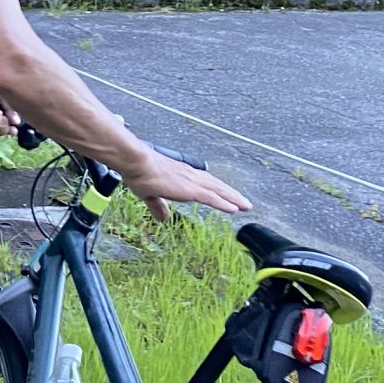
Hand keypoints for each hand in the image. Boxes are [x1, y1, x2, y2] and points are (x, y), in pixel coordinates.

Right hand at [120, 150, 250, 224]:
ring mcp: (192, 181)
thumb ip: (158, 206)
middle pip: (217, 186)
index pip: (206, 183)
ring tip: (246, 206)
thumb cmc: (140, 173)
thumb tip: (163, 218)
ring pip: (218, 191)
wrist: (137, 164)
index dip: (218, 190)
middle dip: (232, 194)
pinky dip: (224, 203)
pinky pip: (212, 198)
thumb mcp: (150, 194)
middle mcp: (191, 176)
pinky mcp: (190, 189)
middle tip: (245, 202)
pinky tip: (234, 209)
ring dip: (233, 198)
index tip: (227, 196)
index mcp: (182, 175)